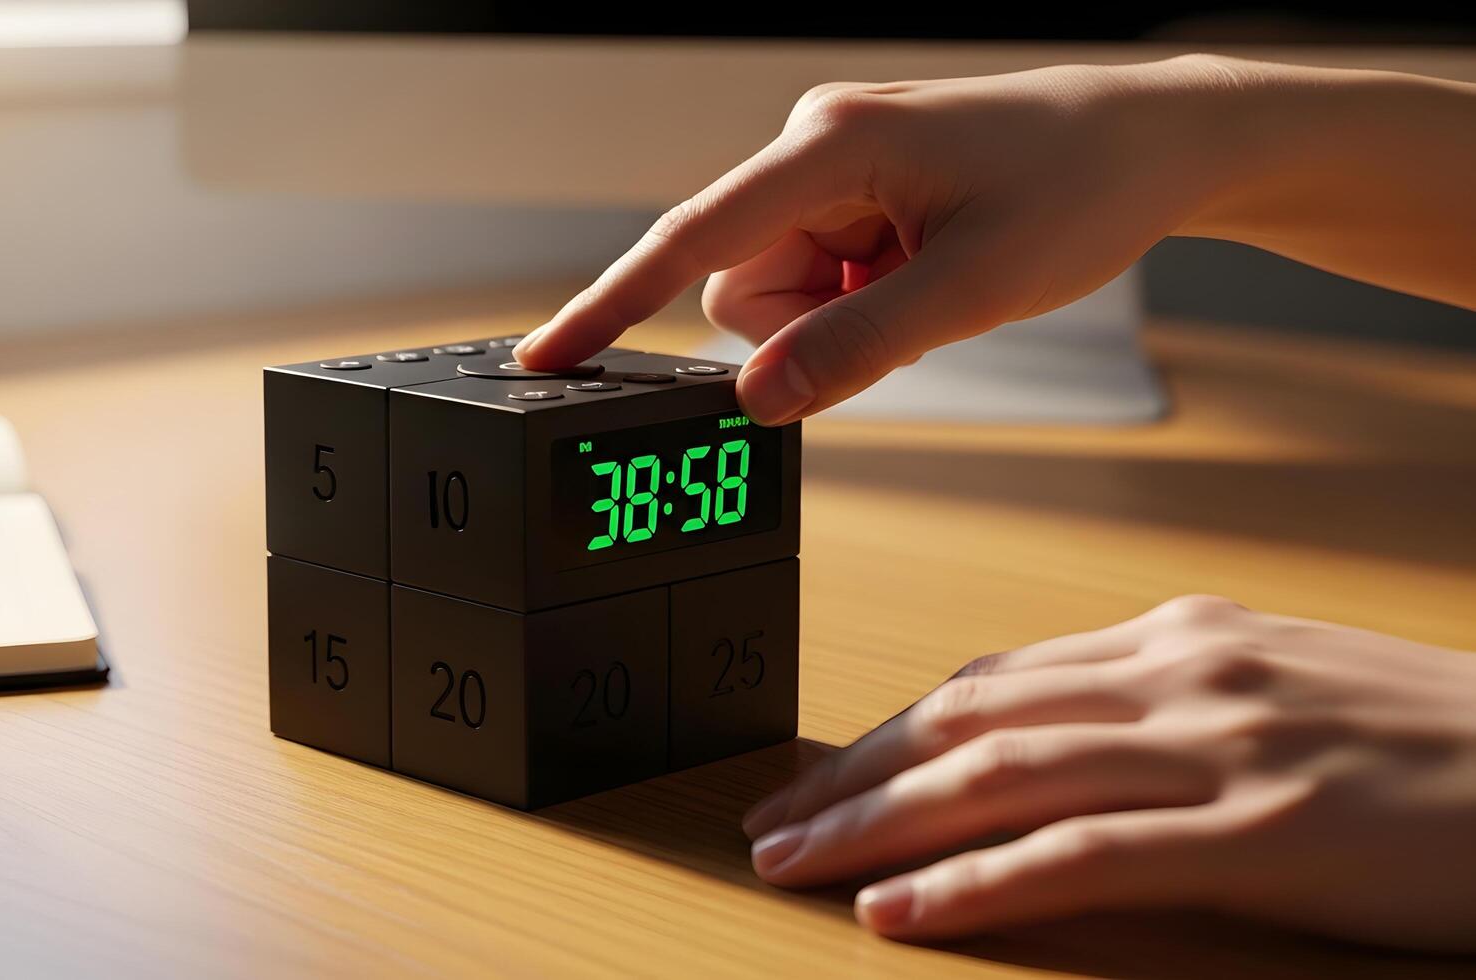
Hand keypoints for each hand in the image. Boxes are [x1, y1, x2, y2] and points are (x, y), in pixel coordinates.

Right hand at [514, 56, 1475, 423]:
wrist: (1157, 142)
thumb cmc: (1083, 188)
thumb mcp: (976, 287)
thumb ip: (857, 348)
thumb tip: (756, 401)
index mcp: (831, 147)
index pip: (691, 239)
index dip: (610, 304)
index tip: (545, 359)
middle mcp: (816, 149)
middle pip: (739, 286)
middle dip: (805, 328)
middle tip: (906, 310)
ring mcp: (834, 173)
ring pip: (776, 294)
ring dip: (839, 320)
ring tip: (930, 286)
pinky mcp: (855, 196)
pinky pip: (818, 280)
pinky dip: (861, 304)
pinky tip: (928, 277)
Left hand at [741, 596, 1475, 952]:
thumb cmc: (1433, 745)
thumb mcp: (1282, 691)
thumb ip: (1166, 704)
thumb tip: (1056, 735)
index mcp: (1184, 638)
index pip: (995, 680)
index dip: (892, 732)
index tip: (823, 773)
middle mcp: (1184, 675)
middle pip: (970, 720)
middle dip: (854, 774)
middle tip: (770, 820)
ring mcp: (1220, 750)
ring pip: (1000, 776)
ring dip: (877, 823)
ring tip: (794, 862)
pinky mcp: (1262, 836)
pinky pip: (1082, 856)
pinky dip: (976, 883)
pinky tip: (902, 909)